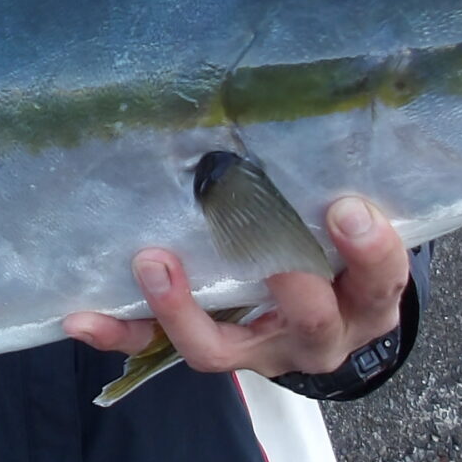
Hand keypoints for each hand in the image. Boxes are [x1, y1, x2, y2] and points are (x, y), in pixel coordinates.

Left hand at [61, 196, 408, 383]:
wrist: (331, 321)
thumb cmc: (343, 255)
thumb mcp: (358, 234)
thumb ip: (341, 192)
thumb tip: (309, 109)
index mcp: (365, 299)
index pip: (381, 280)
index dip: (370, 250)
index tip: (348, 208)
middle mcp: (318, 336)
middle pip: (310, 321)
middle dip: (289, 283)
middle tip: (268, 253)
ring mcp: (258, 351)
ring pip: (219, 348)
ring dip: (181, 310)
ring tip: (153, 263)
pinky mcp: (211, 352)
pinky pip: (155, 349)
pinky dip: (119, 332)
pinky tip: (80, 316)